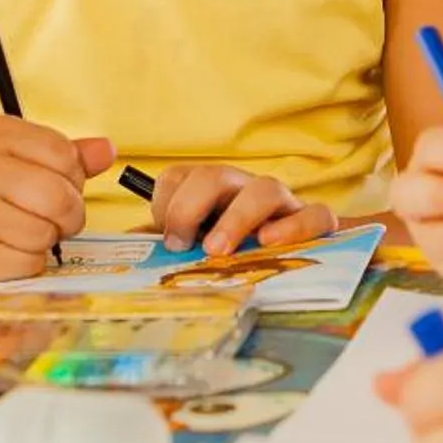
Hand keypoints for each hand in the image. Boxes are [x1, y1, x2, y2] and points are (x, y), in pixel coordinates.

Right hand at [0, 115, 112, 278]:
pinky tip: (2, 249)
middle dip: (69, 215)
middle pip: (62, 199)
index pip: (65, 157)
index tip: (54, 185)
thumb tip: (108, 151)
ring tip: (18, 231)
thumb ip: (59, 152)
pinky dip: (26, 262)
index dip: (72, 178)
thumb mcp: (4, 150)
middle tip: (53, 218)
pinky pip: (28, 265)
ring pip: (47, 234)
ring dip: (45, 240)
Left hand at [147, 164, 334, 254]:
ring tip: (218, 249)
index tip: (166, 238)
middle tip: (180, 245)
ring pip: (264, 189)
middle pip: (214, 175)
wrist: (295, 268)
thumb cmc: (235, 256)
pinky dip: (295, 226)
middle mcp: (242, 188)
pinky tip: (270, 242)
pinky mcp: (315, 223)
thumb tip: (126, 244)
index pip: (178, 176)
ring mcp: (282, 203)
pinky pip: (316, 214)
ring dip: (237, 217)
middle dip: (190, 207)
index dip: (165, 203)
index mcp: (208, 191)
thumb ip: (163, 244)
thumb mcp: (194, 249)